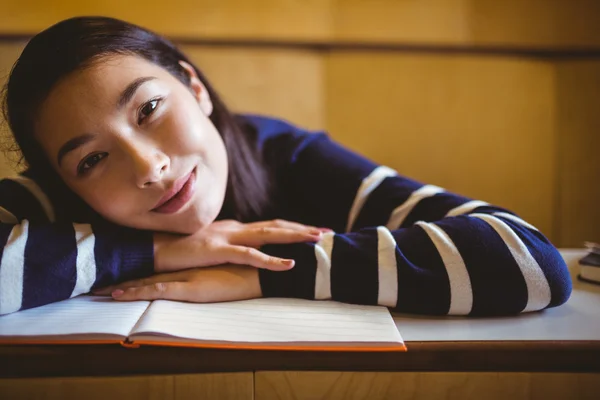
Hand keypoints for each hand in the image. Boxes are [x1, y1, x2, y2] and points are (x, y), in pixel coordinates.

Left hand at [94, 265, 260, 302]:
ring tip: (100, 290)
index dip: (147, 260)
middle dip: (126, 269)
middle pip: (152, 265)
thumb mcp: (237, 259)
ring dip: (124, 283)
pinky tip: (118, 295)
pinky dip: (137, 292)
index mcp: (199, 256)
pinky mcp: (190, 287)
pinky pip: (158, 290)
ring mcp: (187, 274)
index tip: (126, 262)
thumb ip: (226, 256)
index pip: (168, 257)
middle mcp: (188, 263)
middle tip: (101, 276)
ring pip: (149, 278)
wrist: (264, 271)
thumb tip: (221, 257)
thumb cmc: (254, 267)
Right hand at [154, 219, 329, 271]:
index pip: (270, 225)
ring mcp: (227, 237)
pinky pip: (250, 255)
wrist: (152, 248)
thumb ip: (226, 245)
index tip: (314, 230)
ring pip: (269, 235)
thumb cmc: (179, 249)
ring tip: (318, 240)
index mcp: (234, 228)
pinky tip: (288, 264)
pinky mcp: (218, 250)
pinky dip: (271, 260)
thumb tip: (241, 250)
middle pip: (276, 226)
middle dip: (302, 228)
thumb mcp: (208, 245)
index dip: (293, 227)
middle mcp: (234, 228)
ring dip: (295, 237)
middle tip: (327, 232)